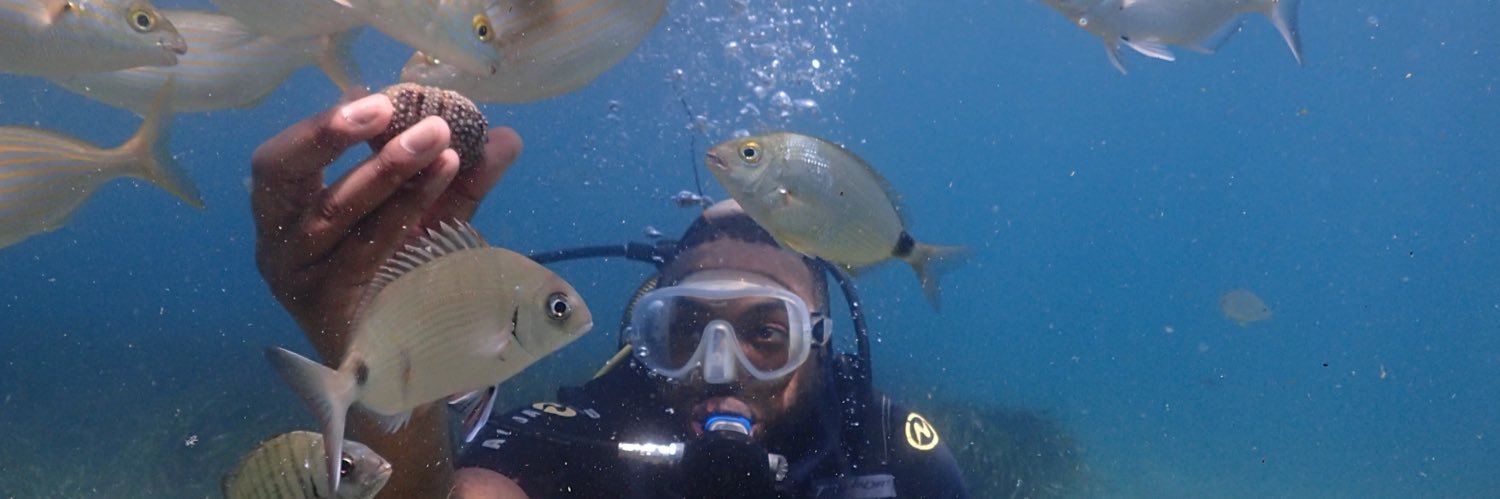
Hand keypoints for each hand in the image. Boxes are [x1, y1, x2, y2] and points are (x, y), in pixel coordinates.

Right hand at [250, 93, 521, 497]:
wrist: (407, 365)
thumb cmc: (403, 282)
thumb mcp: (429, 222)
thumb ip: (461, 181)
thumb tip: (505, 136)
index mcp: (285, 212)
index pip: (281, 162)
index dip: (321, 128)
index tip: (375, 101)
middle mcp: (277, 244)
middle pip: (283, 177)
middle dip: (335, 136)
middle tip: (391, 109)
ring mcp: (297, 279)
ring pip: (335, 213)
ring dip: (390, 169)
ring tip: (441, 139)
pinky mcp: (326, 308)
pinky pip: (365, 250)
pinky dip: (407, 208)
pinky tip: (446, 178)